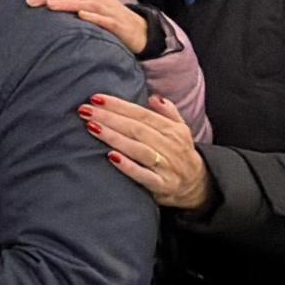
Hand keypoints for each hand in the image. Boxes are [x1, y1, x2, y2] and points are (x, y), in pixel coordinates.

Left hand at [27, 0, 147, 53]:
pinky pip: (105, 19)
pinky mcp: (118, 24)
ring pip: (86, 3)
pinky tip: (81, 16)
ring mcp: (108, 10)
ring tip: (49, 4)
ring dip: (67, 3)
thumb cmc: (109, 20)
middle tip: (30, 0)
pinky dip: (93, 16)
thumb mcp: (89, 8)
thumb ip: (72, 4)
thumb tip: (45, 3)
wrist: (140, 32)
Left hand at [80, 94, 211, 209]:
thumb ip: (168, 113)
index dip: (119, 105)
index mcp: (172, 130)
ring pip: (139, 149)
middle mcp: (170, 146)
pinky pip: (144, 175)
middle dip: (109, 118)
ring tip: (92, 127)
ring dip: (114, 137)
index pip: (142, 114)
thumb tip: (154, 97)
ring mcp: (167, 167)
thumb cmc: (180, 154)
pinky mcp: (163, 186)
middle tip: (86, 111)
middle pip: (137, 129)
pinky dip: (128, 166)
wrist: (198, 187)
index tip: (96, 98)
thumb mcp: (180, 131)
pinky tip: (110, 157)